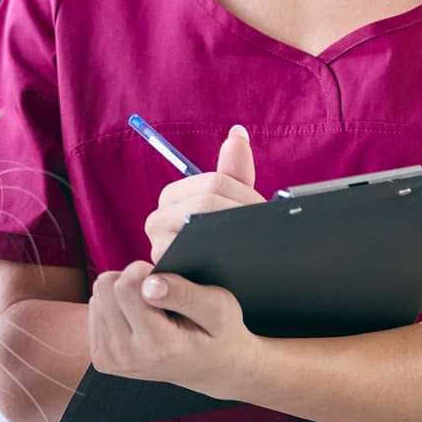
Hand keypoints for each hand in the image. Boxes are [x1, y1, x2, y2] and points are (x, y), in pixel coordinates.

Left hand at [88, 260, 253, 396]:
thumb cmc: (218, 332)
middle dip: (130, 279)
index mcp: (158, 344)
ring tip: (151, 310)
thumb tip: (148, 283)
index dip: (144, 270)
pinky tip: (138, 320)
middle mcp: (128, 356)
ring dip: (123, 294)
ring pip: (97, 296)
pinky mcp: (101, 359)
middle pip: (105, 287)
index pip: (126, 285)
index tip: (165, 281)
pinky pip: (95, 310)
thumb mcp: (219, 307)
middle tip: (157, 294)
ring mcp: (111, 360)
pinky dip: (116, 307)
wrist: (211, 369)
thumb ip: (185, 293)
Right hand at [144, 124, 261, 261]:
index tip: (264, 209)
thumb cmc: (222, 240)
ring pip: (203, 228)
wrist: (214, 288)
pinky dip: (223, 256)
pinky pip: (198, 259)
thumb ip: (234, 172)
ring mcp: (158, 248)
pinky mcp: (166, 274)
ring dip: (236, 233)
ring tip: (256, 239)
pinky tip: (240, 259)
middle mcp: (156, 219)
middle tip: (264, 226)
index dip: (245, 194)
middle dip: (242, 213)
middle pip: (206, 203)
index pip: (213, 183)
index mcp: (171, 196)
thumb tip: (238, 132)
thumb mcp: (230, 205)